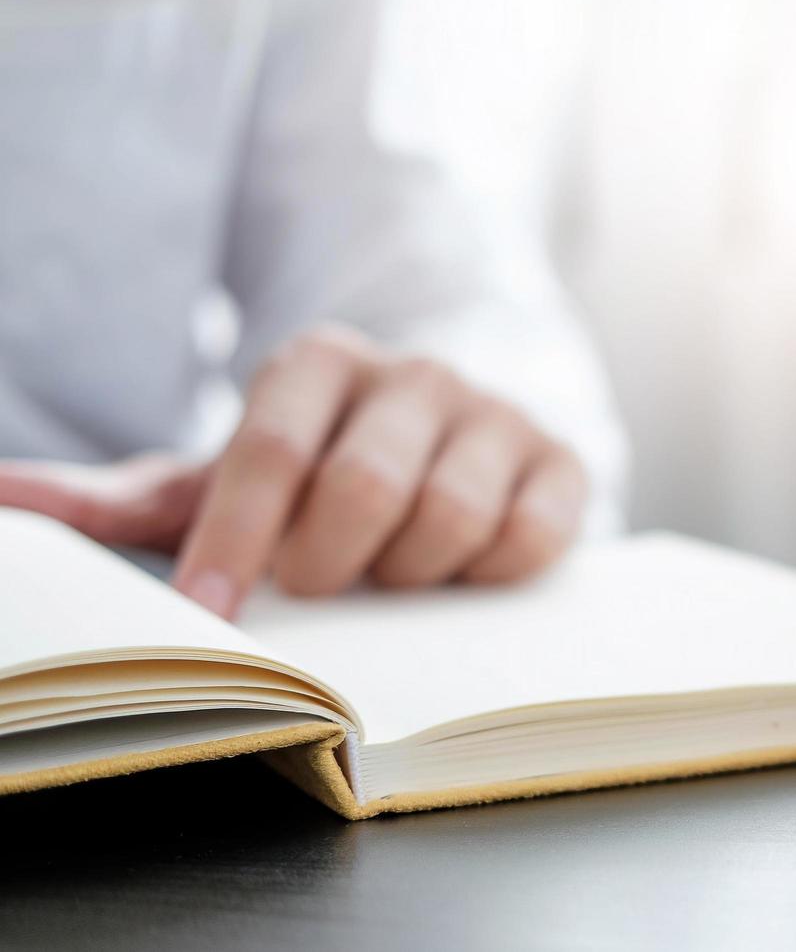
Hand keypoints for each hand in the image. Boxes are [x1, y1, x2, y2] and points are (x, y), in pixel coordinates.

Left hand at [0, 324, 586, 617]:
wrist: (451, 442)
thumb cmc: (321, 472)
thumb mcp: (224, 476)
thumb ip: (126, 495)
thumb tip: (5, 500)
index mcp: (320, 361)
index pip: (268, 451)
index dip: (234, 541)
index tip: (208, 614)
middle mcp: (415, 373)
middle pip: (363, 487)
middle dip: (328, 564)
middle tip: (319, 587)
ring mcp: (495, 413)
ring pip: (449, 518)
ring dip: (409, 575)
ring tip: (391, 574)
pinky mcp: (560, 461)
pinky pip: (527, 537)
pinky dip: (488, 574)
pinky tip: (460, 570)